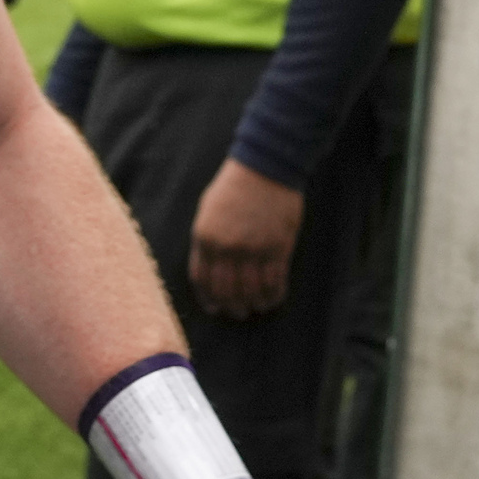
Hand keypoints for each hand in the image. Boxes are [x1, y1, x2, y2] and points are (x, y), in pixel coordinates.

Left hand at [189, 160, 303, 317]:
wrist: (266, 166)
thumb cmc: (235, 186)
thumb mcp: (208, 210)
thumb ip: (206, 240)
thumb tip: (209, 270)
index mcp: (205, 237)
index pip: (201, 279)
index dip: (208, 299)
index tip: (214, 308)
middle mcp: (227, 247)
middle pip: (226, 291)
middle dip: (231, 307)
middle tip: (238, 313)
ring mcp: (253, 249)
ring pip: (250, 291)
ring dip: (253, 304)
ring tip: (256, 307)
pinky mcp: (277, 248)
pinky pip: (274, 282)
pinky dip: (273, 296)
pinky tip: (273, 299)